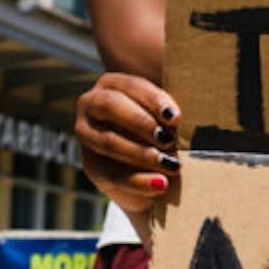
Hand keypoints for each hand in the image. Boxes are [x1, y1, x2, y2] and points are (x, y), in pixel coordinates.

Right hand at [73, 73, 180, 213]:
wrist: (147, 169)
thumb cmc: (161, 130)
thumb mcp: (165, 118)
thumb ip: (169, 114)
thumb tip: (181, 121)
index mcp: (113, 84)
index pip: (131, 86)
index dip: (153, 100)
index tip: (175, 117)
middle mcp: (91, 104)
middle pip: (111, 106)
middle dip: (141, 122)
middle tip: (168, 139)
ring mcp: (86, 135)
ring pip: (109, 142)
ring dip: (141, 154)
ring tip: (170, 164)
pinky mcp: (92, 166)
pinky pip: (112, 174)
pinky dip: (138, 181)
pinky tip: (160, 184)